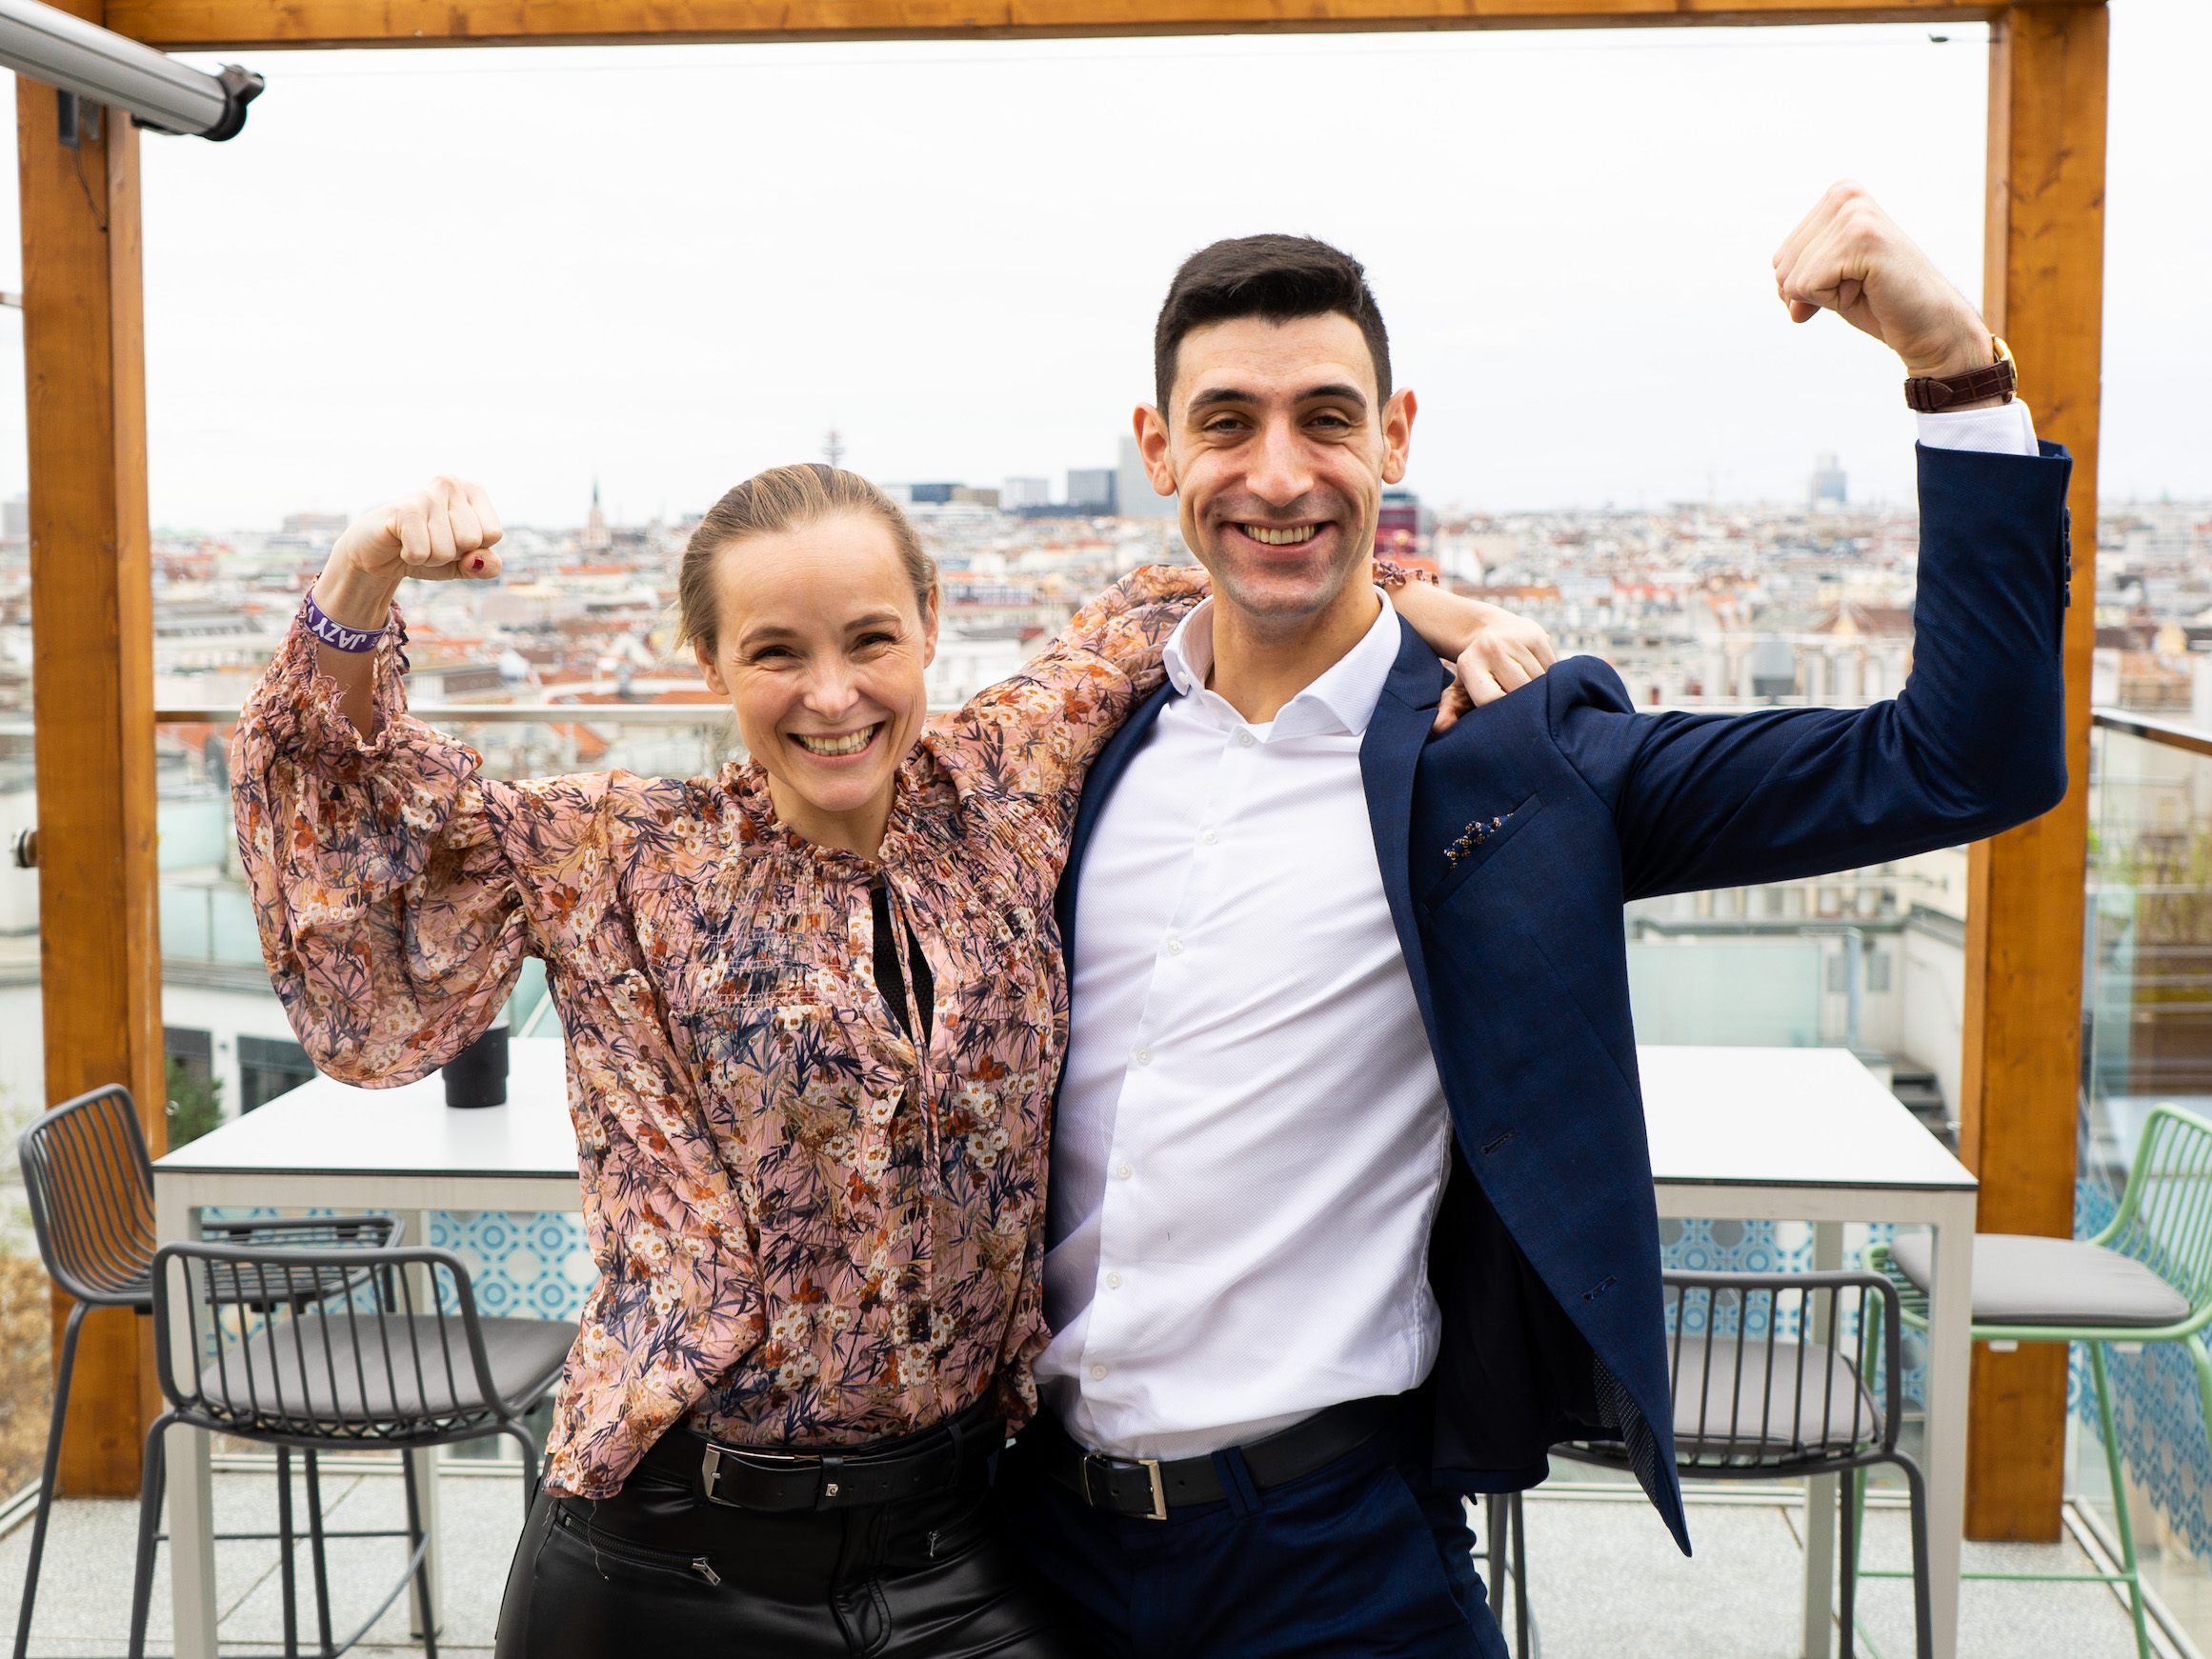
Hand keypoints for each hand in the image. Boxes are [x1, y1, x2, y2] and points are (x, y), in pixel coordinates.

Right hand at [332, 474, 504, 585]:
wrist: (378, 553)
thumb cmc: (427, 551)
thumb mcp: (463, 564)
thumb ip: (485, 566)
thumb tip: (483, 561)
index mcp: (473, 490)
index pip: (493, 533)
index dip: (473, 548)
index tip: (452, 539)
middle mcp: (452, 483)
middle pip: (471, 541)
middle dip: (451, 553)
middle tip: (430, 541)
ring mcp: (428, 494)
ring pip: (446, 550)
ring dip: (430, 557)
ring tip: (416, 541)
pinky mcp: (404, 509)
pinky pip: (422, 553)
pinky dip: (411, 558)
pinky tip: (402, 542)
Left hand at [1393, 582, 1556, 732]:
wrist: (1489, 630)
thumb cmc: (1476, 671)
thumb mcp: (1459, 690)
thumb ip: (1450, 709)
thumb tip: (1438, 728)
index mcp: (1468, 663)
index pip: (1492, 699)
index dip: (1503, 711)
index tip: (1508, 718)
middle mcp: (1490, 647)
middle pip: (1519, 690)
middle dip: (1524, 703)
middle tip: (1524, 710)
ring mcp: (1514, 638)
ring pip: (1538, 680)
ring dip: (1540, 692)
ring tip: (1532, 695)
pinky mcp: (1536, 634)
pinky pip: (1552, 667)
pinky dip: (1550, 679)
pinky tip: (1541, 680)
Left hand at [1772, 182, 1991, 381]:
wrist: (1929, 324)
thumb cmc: (1879, 302)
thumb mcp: (1826, 283)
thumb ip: (1794, 276)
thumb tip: (1782, 288)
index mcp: (1837, 196)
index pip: (1780, 258)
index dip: (1808, 286)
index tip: (1851, 280)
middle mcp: (1845, 194)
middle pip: (1781, 267)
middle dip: (1814, 292)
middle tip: (1861, 286)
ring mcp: (1855, 212)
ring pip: (1792, 279)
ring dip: (1827, 297)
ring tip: (1867, 286)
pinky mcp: (1861, 237)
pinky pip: (1807, 287)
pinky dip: (1835, 302)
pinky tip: (1870, 290)